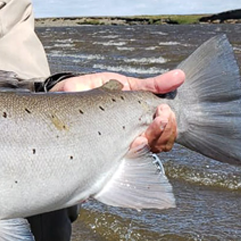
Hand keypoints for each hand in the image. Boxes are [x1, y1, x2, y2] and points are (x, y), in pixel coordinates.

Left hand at [50, 69, 184, 152]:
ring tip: (141, 131)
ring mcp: (117, 148)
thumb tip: (180, 76)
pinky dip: (130, 154)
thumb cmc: (91, 91)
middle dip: (162, 132)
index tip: (164, 111)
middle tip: (158, 117)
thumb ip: (151, 84)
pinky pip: (123, 165)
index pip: (165, 133)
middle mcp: (131, 138)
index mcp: (138, 122)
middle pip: (160, 146)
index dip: (169, 126)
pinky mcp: (101, 156)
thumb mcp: (122, 84)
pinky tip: (130, 144)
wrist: (60, 96)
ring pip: (144, 155)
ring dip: (148, 142)